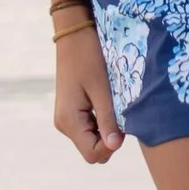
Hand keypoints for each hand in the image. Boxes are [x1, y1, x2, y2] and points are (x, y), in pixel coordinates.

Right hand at [54, 21, 123, 162]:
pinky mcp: (72, 112)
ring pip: (92, 140)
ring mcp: (66, 119)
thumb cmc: (89, 58)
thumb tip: (115, 147)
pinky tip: (108, 102)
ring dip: (108, 129)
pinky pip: (90, 128)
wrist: (74, 35)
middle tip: (121, 113)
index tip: (124, 125)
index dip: (112, 146)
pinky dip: (102, 121)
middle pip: (92, 149)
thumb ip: (108, 119)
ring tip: (114, 104)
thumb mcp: (102, 89)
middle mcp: (64, 124)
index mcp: (69, 121)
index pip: (92, 154)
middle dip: (110, 139)